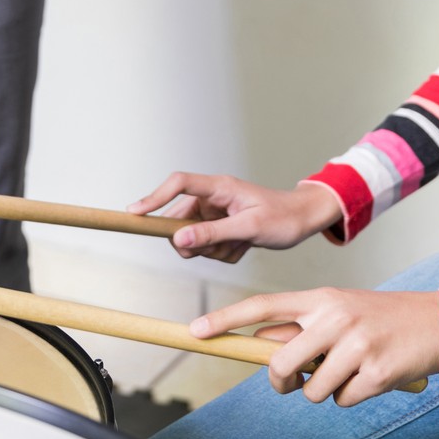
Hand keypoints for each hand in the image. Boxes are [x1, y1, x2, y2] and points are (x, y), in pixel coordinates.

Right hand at [126, 174, 343, 262]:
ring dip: (214, 250)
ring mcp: (214, 214)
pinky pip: (208, 249)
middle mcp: (212, 199)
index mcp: (218, 188)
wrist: (303, 221)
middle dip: (196, 242)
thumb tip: (178, 240)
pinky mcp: (219, 228)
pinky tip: (244, 246)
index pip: (178, 184)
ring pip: (193, 240)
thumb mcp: (249, 228)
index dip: (153, 197)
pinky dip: (224, 253)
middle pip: (180, 222)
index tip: (134, 214)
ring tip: (242, 243)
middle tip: (224, 245)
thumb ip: (213, 233)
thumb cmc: (282, 218)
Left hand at [191, 289, 438, 406]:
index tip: (196, 329)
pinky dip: (354, 397)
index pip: (264, 306)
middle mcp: (335, 316)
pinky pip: (344, 401)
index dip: (227, 318)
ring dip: (326, 391)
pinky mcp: (376, 371)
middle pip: (281, 363)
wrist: (436, 322)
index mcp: (321, 298)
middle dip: (283, 382)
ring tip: (350, 370)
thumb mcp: (338, 311)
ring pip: (312, 391)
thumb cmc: (378, 319)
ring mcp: (356, 343)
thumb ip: (302, 327)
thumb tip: (260, 348)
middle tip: (298, 380)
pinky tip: (372, 376)